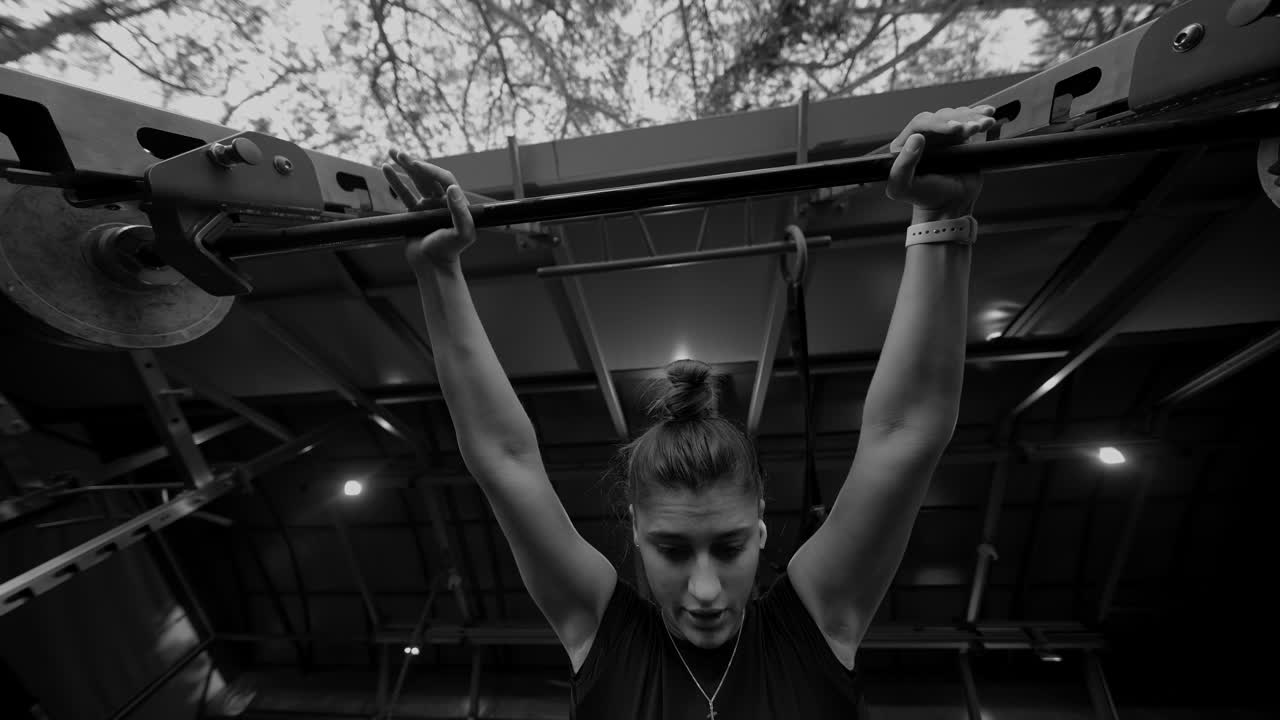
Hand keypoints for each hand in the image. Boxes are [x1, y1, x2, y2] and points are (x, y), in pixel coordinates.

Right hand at [382, 149, 475, 270]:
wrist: (433, 266)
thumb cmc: (450, 251)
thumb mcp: (462, 233)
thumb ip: (460, 212)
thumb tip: (452, 188)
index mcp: (455, 202)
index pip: (444, 179)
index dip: (430, 170)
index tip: (415, 165)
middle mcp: (442, 201)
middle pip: (428, 176)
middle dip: (413, 163)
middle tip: (399, 152)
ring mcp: (427, 206)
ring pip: (415, 181)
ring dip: (404, 166)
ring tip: (392, 151)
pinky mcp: (414, 213)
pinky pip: (404, 193)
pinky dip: (395, 181)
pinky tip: (385, 168)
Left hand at [886, 106, 996, 221]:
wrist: (949, 206)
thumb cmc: (924, 198)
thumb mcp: (903, 187)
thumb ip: (904, 165)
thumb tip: (916, 138)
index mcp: (905, 145)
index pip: (920, 124)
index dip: (937, 123)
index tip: (953, 129)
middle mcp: (923, 137)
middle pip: (941, 117)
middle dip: (958, 119)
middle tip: (972, 129)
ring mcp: (943, 137)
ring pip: (957, 117)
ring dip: (972, 117)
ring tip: (984, 124)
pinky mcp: (960, 138)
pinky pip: (968, 122)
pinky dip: (979, 116)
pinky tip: (988, 114)